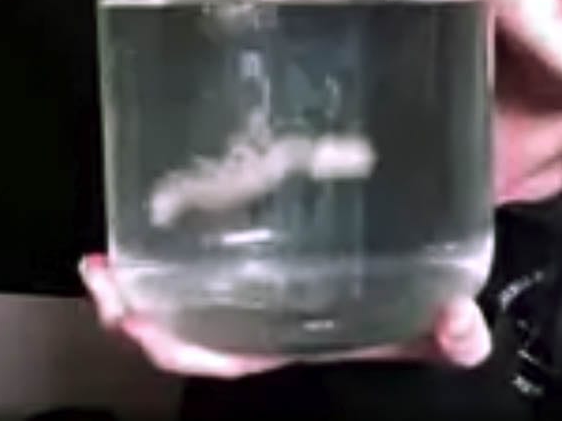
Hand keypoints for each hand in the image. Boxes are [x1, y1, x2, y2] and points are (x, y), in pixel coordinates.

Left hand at [78, 253, 491, 378]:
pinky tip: (150, 205)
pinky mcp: (262, 237)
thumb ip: (448, 331)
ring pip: (184, 294)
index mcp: (297, 338)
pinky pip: (203, 247)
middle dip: (135, 314)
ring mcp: (260, 281)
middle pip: (187, 329)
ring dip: (138, 284)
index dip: (181, 345)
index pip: (230, 356)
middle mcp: (269, 316)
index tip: (137, 325)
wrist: (437, 255)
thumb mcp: (439, 318)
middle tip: (104, 277)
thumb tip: (458, 324)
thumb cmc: (426, 293)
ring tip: (103, 260)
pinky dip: (168, 240)